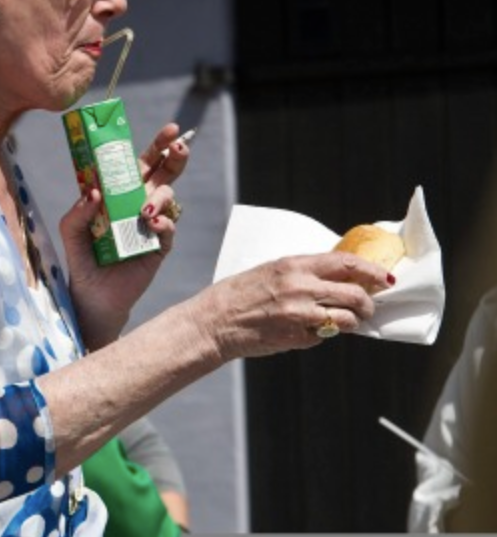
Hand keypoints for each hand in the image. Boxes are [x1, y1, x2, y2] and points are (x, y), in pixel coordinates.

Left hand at [60, 124, 190, 349]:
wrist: (93, 298)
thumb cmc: (82, 259)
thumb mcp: (70, 232)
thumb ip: (77, 211)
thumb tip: (94, 192)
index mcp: (119, 193)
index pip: (140, 163)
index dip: (155, 145)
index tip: (170, 129)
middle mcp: (138, 203)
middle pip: (163, 173)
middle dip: (174, 156)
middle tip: (179, 144)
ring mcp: (151, 224)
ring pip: (168, 196)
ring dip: (161, 195)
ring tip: (146, 208)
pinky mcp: (158, 246)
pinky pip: (169, 228)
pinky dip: (164, 222)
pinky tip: (152, 223)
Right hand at [196, 251, 392, 360]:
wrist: (216, 320)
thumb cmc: (241, 292)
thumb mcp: (272, 271)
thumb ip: (303, 272)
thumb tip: (338, 276)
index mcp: (293, 265)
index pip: (346, 263)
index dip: (370, 270)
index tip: (384, 277)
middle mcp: (300, 287)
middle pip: (354, 293)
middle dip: (368, 303)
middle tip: (368, 307)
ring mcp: (299, 315)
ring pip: (346, 319)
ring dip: (352, 322)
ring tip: (346, 321)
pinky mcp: (297, 338)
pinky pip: (324, 336)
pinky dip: (325, 334)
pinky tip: (310, 329)